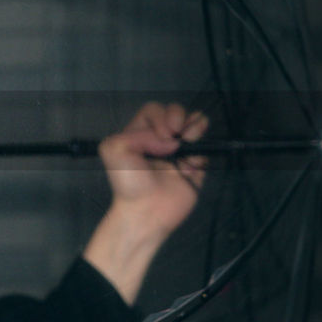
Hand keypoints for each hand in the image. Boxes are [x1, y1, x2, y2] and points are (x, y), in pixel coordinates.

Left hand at [83, 102, 208, 303]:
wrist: (145, 211)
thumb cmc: (128, 182)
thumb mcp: (114, 149)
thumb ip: (137, 134)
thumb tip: (169, 139)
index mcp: (140, 133)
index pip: (154, 110)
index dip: (160, 116)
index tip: (160, 135)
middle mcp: (161, 139)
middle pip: (177, 112)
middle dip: (179, 117)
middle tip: (174, 136)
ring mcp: (180, 150)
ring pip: (196, 123)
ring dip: (195, 126)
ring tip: (189, 140)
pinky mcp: (196, 164)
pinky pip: (207, 147)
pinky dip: (204, 147)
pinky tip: (191, 160)